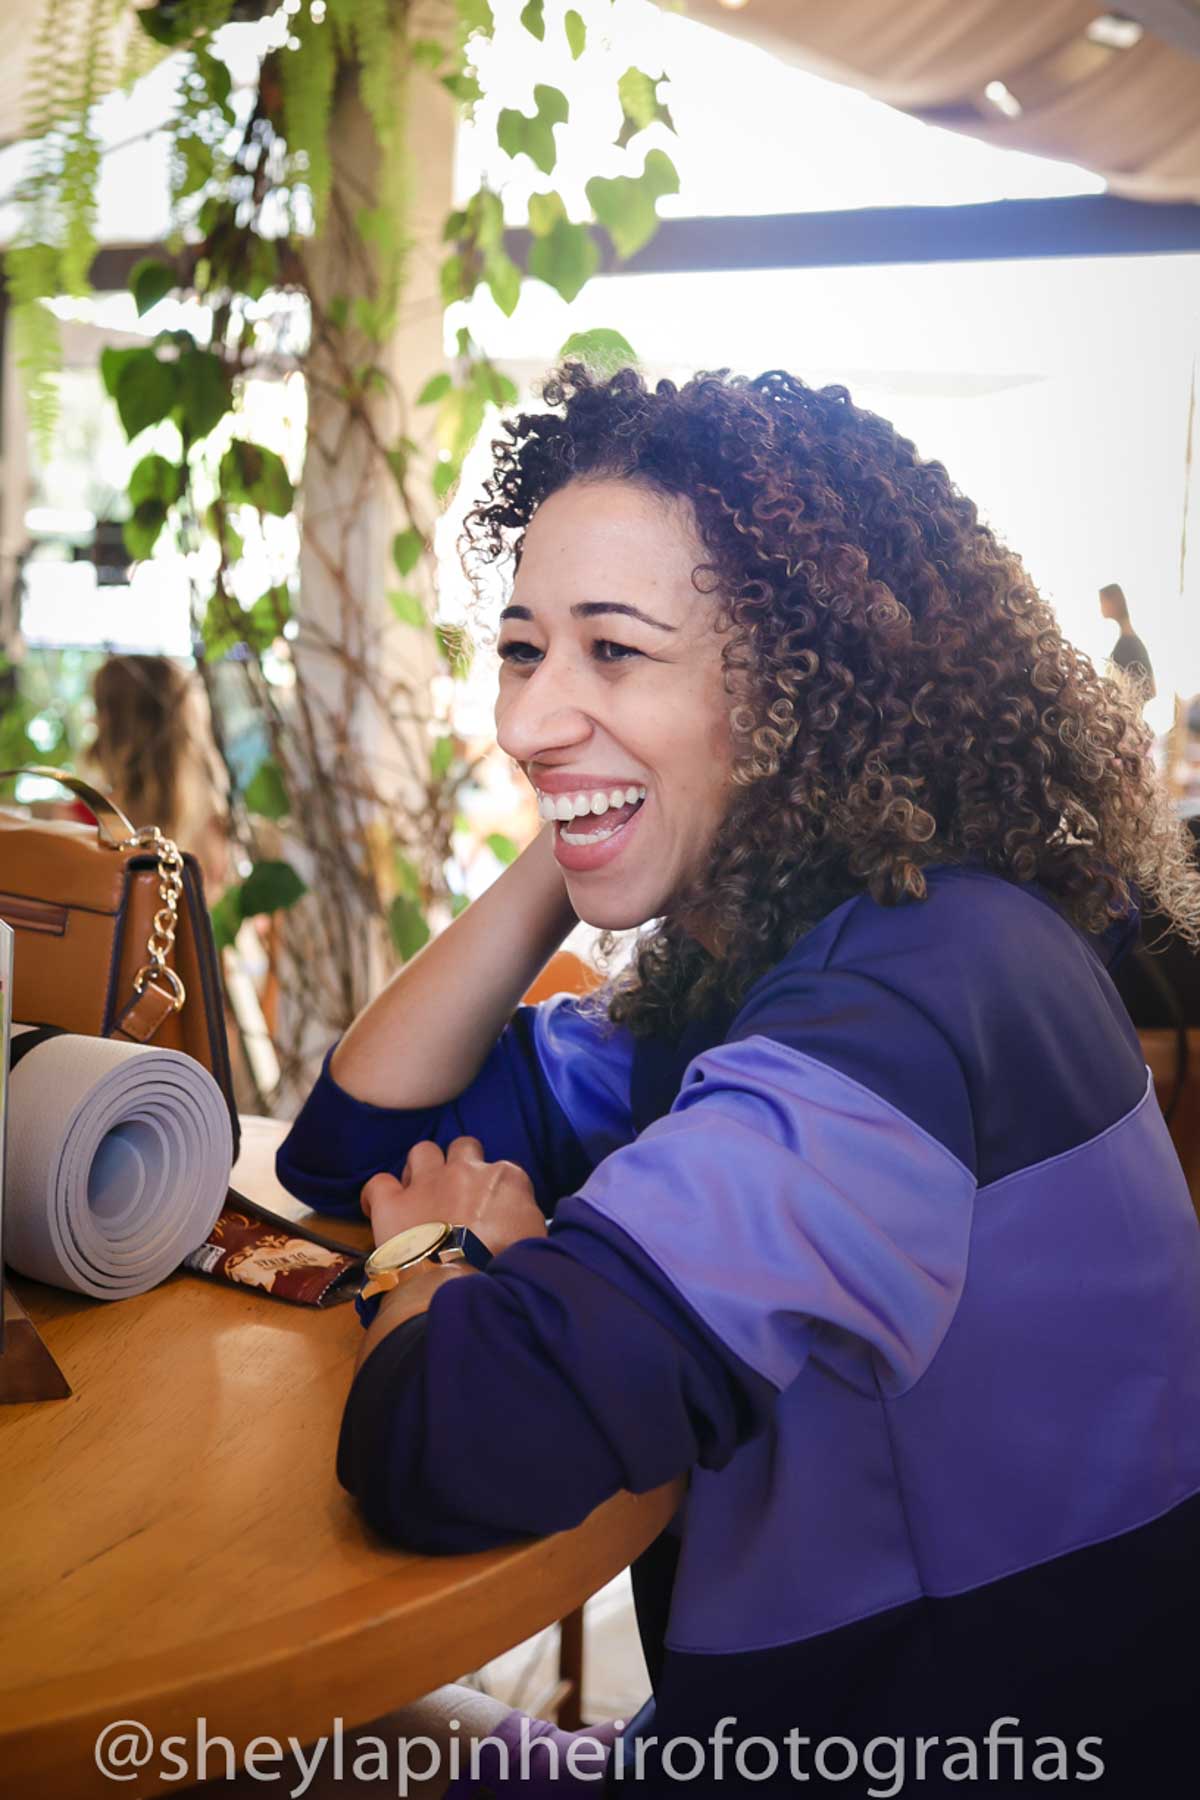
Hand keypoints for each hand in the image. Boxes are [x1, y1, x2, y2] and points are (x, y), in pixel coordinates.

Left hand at [360, 1137, 546, 1259]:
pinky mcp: (393, 1203)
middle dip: (460, 1164)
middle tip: (459, 1194)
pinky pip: (378, 1184)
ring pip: (423, 1151)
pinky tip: (383, 1207)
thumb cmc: (505, 1269)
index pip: (505, 1172)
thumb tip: (522, 1222)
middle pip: (463, 1147)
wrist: (460, 1288)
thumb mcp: (537, 1241)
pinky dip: (380, 1194)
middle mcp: (466, 1169)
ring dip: (423, 1168)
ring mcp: (426, 1182)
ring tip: (423, 1192)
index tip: (495, 1213)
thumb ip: (529, 1220)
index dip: (497, 1192)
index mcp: (505, 1178)